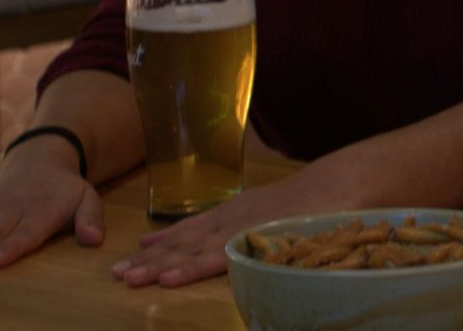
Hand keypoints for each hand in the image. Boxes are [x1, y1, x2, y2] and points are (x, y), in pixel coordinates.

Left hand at [112, 168, 353, 287]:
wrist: (345, 182)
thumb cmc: (322, 199)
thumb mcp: (287, 210)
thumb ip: (268, 223)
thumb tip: (264, 238)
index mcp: (241, 210)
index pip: (196, 226)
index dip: (167, 240)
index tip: (139, 251)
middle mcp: (234, 216)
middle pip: (185, 240)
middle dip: (150, 259)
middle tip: (117, 274)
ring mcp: (241, 227)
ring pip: (191, 250)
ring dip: (158, 266)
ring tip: (128, 279)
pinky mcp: (252, 241)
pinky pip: (215, 259)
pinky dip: (190, 268)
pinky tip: (168, 279)